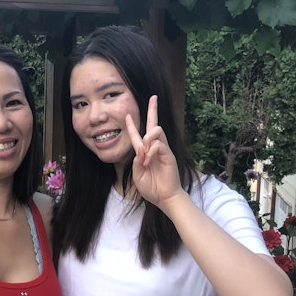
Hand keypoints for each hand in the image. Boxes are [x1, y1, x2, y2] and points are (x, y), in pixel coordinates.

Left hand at [124, 95, 182, 209]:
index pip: (138, 135)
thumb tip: (140, 149)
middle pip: (153, 124)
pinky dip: (151, 152)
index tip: (126, 115)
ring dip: (147, 139)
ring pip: (156, 130)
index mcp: (145, 153)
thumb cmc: (151, 188)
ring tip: (144, 153)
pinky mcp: (169, 154)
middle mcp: (154, 148)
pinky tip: (148, 162)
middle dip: (153, 110)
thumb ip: (136, 161)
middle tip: (153, 97)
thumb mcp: (137, 175)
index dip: (131, 126)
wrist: (164, 197)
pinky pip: (158, 145)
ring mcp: (162, 150)